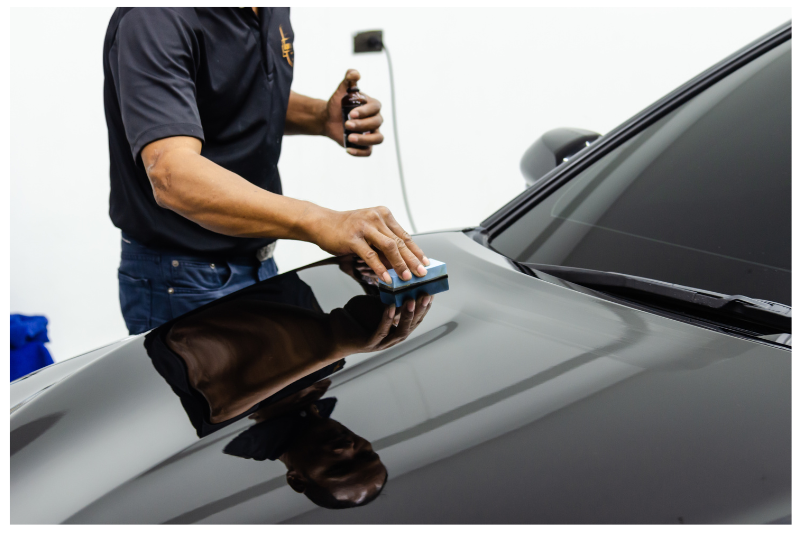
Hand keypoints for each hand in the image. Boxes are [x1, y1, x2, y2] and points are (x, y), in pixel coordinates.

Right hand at [307, 205, 428, 283]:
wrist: (321, 223)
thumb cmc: (347, 228)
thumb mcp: (369, 231)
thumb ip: (383, 243)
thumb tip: (400, 263)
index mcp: (383, 215)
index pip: (404, 235)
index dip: (416, 250)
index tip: (426, 262)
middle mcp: (376, 217)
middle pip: (399, 242)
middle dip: (412, 259)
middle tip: (421, 273)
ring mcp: (364, 227)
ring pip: (388, 247)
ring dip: (399, 264)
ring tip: (406, 277)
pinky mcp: (353, 238)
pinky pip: (370, 255)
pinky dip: (380, 268)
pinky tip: (386, 278)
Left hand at [322, 69, 383, 156]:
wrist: (328, 119)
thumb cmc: (337, 105)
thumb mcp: (341, 91)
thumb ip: (348, 80)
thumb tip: (354, 73)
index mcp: (372, 106)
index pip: (375, 108)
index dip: (365, 112)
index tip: (351, 113)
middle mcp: (375, 120)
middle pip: (376, 124)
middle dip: (362, 125)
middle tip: (346, 124)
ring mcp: (372, 133)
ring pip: (378, 139)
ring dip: (365, 139)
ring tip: (350, 138)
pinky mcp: (366, 145)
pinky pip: (369, 152)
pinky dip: (360, 152)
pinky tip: (348, 150)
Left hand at [332, 295, 433, 356]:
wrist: (332, 330)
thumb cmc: (355, 317)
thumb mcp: (375, 304)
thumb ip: (389, 297)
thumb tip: (401, 279)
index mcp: (396, 328)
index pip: (416, 318)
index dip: (425, 306)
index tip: (432, 291)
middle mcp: (392, 338)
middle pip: (412, 325)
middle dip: (420, 310)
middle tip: (426, 294)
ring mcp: (381, 343)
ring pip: (400, 331)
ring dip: (406, 316)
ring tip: (411, 300)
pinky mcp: (368, 344)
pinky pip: (380, 331)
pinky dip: (386, 319)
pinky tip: (390, 307)